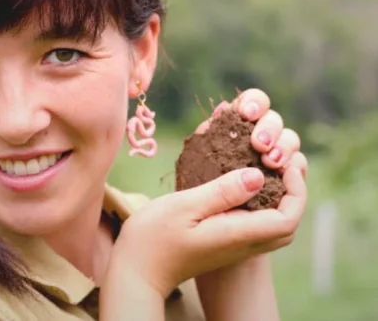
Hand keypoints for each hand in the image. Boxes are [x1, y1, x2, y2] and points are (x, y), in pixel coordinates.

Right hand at [108, 95, 307, 296]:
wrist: (138, 271)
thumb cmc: (154, 238)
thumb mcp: (185, 206)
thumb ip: (222, 192)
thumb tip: (259, 176)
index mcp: (237, 234)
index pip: (287, 218)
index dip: (296, 189)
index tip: (283, 164)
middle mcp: (242, 245)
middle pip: (287, 225)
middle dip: (293, 194)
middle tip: (281, 164)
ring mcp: (233, 248)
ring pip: (274, 227)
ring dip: (279, 200)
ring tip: (265, 171)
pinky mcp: (223, 245)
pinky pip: (257, 226)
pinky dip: (262, 205)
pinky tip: (241, 185)